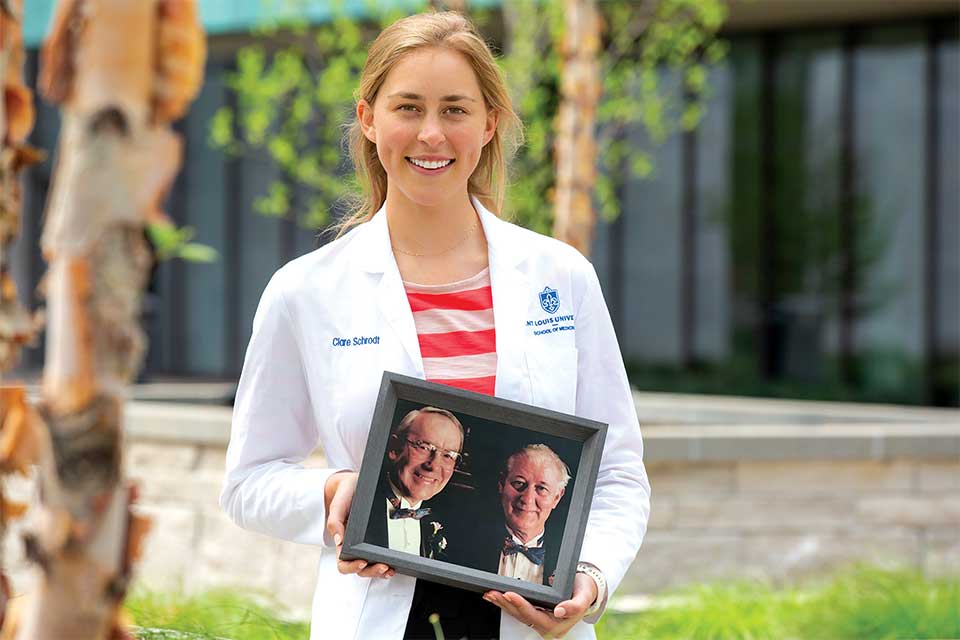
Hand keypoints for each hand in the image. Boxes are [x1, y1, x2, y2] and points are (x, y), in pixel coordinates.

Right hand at [324, 471, 394, 578]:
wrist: (353, 483)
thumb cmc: (344, 493)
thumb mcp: (338, 503)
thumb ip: (334, 521)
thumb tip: (339, 541)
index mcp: (342, 540)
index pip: (343, 563)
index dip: (352, 567)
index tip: (362, 562)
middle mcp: (353, 545)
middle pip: (360, 568)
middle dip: (371, 571)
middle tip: (384, 566)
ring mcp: (365, 543)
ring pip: (370, 566)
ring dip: (380, 571)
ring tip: (390, 569)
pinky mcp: (375, 538)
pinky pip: (379, 555)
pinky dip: (387, 563)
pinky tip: (394, 564)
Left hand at [483, 572, 597, 637]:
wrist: (586, 590)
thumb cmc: (584, 592)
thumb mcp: (584, 597)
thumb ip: (574, 606)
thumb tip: (560, 611)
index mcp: (557, 625)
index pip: (534, 616)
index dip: (521, 605)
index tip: (510, 594)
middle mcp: (546, 626)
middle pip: (522, 616)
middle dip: (506, 604)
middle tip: (493, 593)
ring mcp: (540, 621)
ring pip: (517, 615)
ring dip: (503, 604)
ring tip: (490, 594)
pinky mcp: (535, 614)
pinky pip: (518, 611)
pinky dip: (507, 604)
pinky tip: (497, 597)